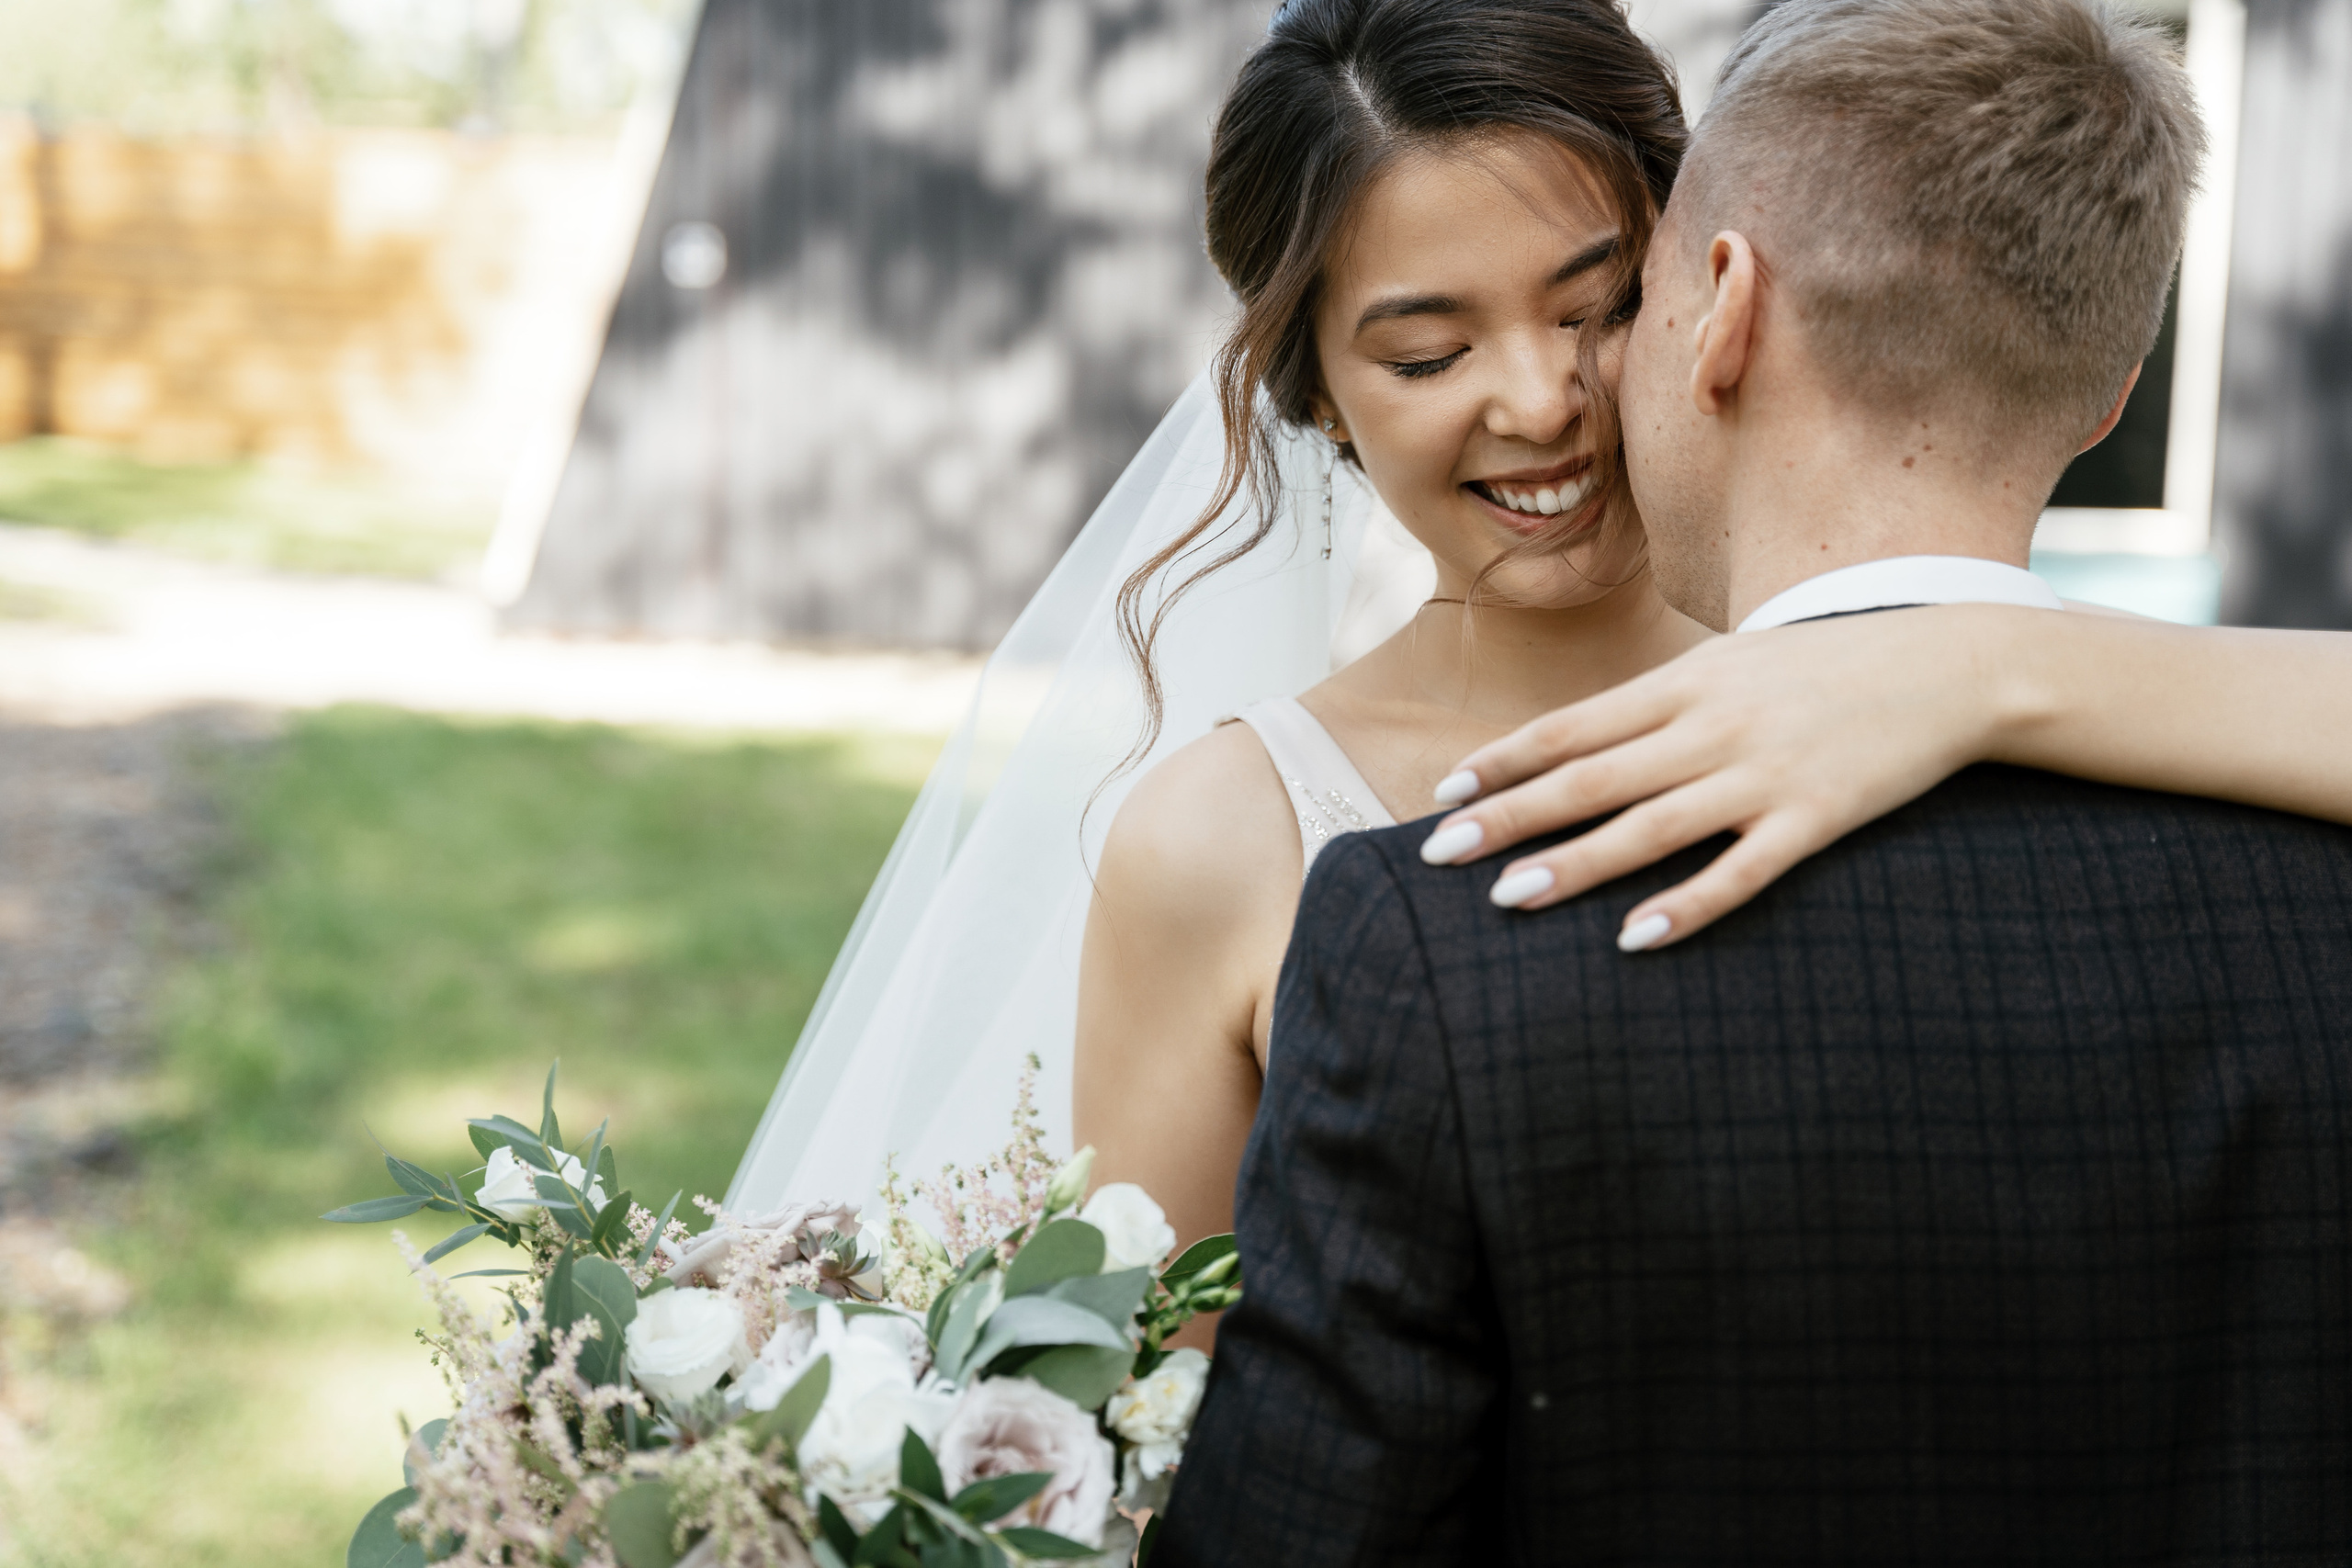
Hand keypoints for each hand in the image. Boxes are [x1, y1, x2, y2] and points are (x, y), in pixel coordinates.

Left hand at [1417, 606, 2031, 948]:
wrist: (1951, 665)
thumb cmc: (1829, 667)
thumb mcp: (1735, 664)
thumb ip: (1662, 703)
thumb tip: (1580, 744)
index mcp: (1686, 683)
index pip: (1572, 726)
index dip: (1504, 761)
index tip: (1443, 792)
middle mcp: (1713, 725)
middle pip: (1589, 777)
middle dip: (1508, 816)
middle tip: (1440, 854)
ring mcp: (1764, 773)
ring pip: (1649, 827)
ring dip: (1575, 864)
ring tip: (1507, 898)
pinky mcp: (1817, 818)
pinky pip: (1741, 871)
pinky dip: (1687, 906)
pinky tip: (1637, 939)